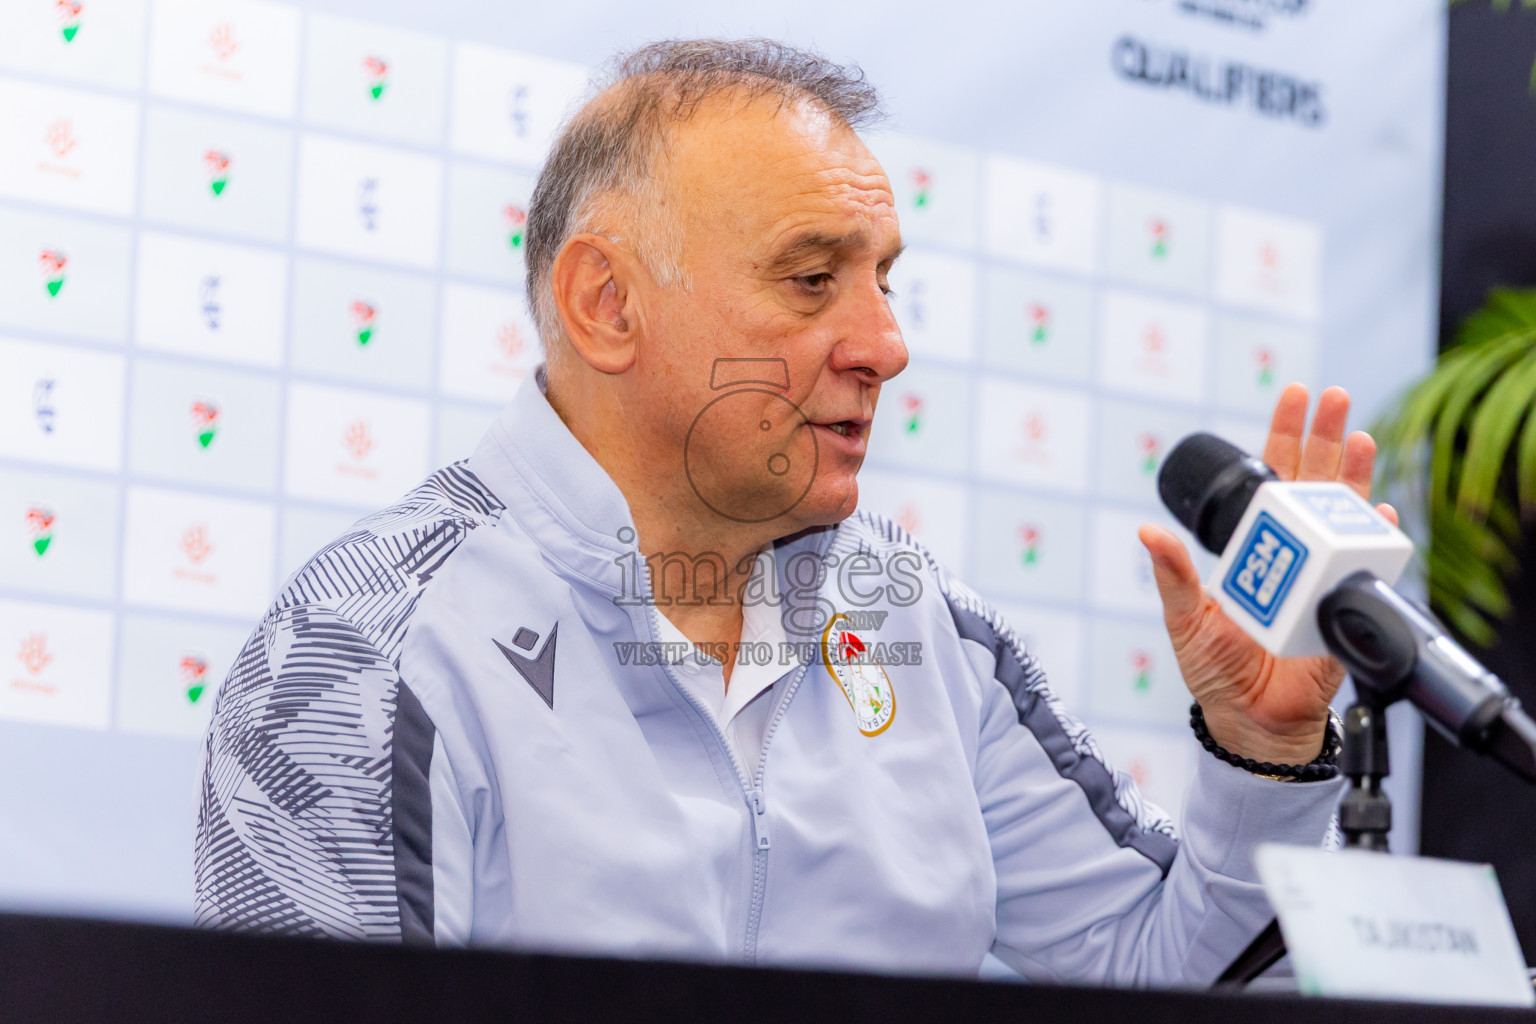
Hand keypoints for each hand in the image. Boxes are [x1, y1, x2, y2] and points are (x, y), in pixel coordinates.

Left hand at [1137, 384, 1399, 764]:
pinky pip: (1364, 565)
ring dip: (1354, 475)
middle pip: (1314, 483)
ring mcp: (1323, 573)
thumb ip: (1173, 575)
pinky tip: (1375, 510)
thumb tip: (1147, 533)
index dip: (1283, 436)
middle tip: (1334, 396)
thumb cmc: (1216, 669)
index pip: (1271, 480)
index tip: (1294, 395)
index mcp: (1256, 545)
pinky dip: (1371, 537)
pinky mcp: (1343, 605)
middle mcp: (1295, 551)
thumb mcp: (1186, 618)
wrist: (1251, 722)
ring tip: (1359, 435)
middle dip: (1325, 437)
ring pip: (1343, 514)